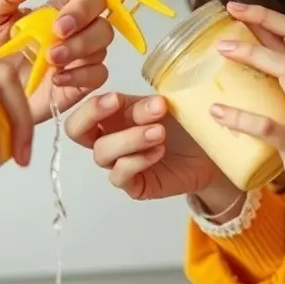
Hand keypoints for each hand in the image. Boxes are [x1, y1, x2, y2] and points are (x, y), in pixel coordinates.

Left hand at [0, 0, 113, 120]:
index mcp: (56, 10)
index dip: (84, 1)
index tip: (60, 18)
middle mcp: (73, 32)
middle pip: (102, 18)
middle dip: (84, 24)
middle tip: (57, 35)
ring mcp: (79, 58)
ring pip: (103, 45)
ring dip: (79, 49)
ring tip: (50, 59)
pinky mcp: (80, 83)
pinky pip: (98, 75)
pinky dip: (80, 75)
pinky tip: (56, 78)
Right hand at [65, 92, 241, 210]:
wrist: (208, 154)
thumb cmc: (183, 127)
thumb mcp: (166, 108)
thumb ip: (151, 104)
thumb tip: (153, 102)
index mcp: (111, 115)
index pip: (84, 110)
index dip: (91, 104)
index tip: (116, 98)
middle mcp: (109, 139)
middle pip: (76, 131)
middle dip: (91, 115)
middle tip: (118, 103)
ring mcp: (118, 163)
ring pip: (102, 153)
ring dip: (129, 137)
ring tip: (159, 131)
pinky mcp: (133, 185)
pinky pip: (120, 175)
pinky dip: (138, 161)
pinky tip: (159, 151)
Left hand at [208, 2, 284, 228]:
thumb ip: (284, 87)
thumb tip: (241, 65)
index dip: (265, 14)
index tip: (234, 7)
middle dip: (257, 24)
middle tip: (223, 23)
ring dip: (251, 55)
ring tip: (220, 52)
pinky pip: (267, 126)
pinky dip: (239, 117)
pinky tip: (216, 112)